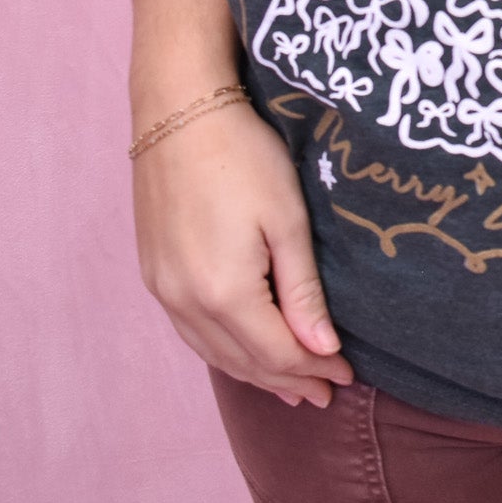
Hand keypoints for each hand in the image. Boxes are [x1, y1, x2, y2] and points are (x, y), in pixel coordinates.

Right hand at [132, 98, 354, 407]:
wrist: (179, 110)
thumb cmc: (242, 155)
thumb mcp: (286, 219)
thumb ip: (302, 290)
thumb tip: (322, 348)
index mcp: (224, 292)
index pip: (277, 352)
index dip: (314, 367)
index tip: (348, 375)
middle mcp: (186, 302)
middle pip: (245, 360)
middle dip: (289, 378)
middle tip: (326, 391)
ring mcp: (163, 290)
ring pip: (214, 353)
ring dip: (254, 372)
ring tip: (290, 386)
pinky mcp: (153, 272)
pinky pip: (190, 332)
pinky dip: (222, 351)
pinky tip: (239, 353)